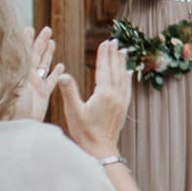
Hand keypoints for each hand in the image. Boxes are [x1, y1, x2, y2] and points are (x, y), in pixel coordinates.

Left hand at [11, 25, 64, 121]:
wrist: (18, 125)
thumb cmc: (14, 106)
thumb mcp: (16, 82)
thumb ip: (22, 66)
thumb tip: (21, 49)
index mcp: (22, 73)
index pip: (26, 52)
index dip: (27, 40)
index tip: (30, 28)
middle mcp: (29, 77)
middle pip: (36, 55)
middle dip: (41, 42)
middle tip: (47, 30)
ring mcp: (36, 85)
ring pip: (44, 65)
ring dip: (48, 53)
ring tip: (52, 42)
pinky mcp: (43, 94)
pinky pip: (51, 81)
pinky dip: (56, 73)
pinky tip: (61, 66)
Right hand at [56, 39, 131, 158]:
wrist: (100, 149)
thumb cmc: (84, 131)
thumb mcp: (73, 111)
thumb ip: (69, 91)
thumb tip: (62, 74)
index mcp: (104, 94)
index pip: (104, 69)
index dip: (104, 55)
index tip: (105, 42)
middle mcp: (116, 95)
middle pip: (115, 70)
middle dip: (114, 55)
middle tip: (114, 41)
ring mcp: (122, 101)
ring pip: (123, 77)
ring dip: (122, 63)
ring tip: (123, 51)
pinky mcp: (124, 107)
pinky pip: (127, 87)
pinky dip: (128, 78)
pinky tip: (128, 73)